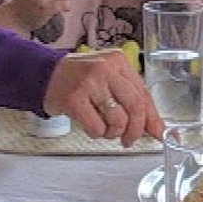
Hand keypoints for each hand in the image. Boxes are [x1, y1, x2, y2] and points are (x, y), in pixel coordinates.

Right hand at [43, 48, 161, 144]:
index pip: (143, 93)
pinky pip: (97, 128)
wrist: (44, 74)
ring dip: (114, 133)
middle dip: (136, 130)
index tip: (158, 134)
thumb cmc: (80, 79)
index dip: (152, 118)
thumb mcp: (108, 79)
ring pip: (118, 120)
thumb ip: (130, 98)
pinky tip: (92, 127)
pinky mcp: (74, 99)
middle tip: (129, 140)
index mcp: (118, 61)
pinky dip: (98, 134)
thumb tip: (155, 127)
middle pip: (135, 107)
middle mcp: (105, 69)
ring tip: (106, 130)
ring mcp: (89, 83)